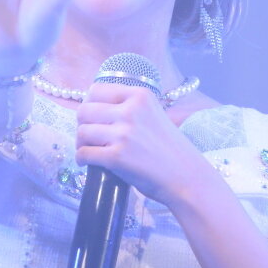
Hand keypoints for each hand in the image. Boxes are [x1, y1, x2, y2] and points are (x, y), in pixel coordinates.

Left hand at [74, 84, 210, 205]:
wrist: (186, 176)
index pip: (96, 90)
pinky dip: (82, 159)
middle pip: (84, 110)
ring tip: (90, 149)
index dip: (90, 104)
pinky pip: (84, 153)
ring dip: (81, 143)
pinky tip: (88, 162)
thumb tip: (95, 106)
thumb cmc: (170, 148)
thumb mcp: (153, 114)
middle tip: (90, 136)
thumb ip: (129, 107)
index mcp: (140, 96)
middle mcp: (131, 111)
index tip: (94, 117)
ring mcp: (123, 134)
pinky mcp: (116, 157)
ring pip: (82, 132)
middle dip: (83, 124)